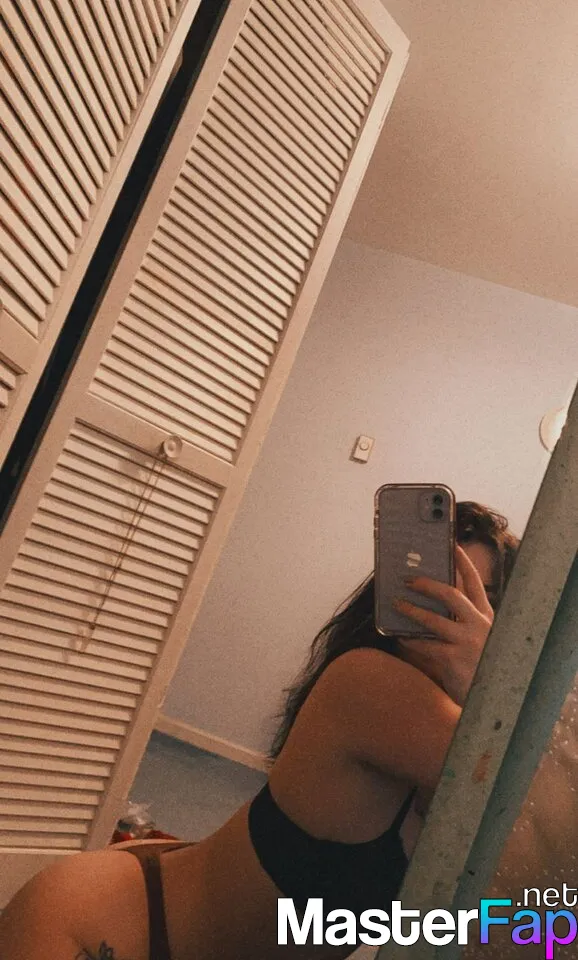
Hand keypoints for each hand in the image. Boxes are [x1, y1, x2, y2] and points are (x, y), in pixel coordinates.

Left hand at [393, 545, 493, 704]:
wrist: (492, 701)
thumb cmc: (479, 667)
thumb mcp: (477, 640)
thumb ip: (460, 622)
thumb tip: (428, 602)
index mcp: (486, 617)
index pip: (475, 583)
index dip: (463, 563)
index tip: (452, 545)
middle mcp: (480, 626)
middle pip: (452, 595)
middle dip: (428, 584)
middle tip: (409, 579)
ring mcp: (468, 642)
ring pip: (434, 619)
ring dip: (412, 610)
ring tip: (396, 603)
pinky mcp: (454, 659)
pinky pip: (425, 645)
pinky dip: (410, 639)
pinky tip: (399, 637)